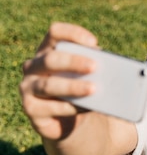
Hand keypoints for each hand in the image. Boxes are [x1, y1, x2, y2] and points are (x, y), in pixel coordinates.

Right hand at [19, 22, 98, 140]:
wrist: (69, 120)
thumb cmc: (81, 90)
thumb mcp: (88, 76)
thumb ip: (95, 69)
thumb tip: (111, 68)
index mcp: (48, 50)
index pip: (55, 33)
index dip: (73, 34)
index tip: (93, 43)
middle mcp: (34, 66)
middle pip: (51, 59)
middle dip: (73, 61)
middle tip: (95, 66)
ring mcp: (28, 87)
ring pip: (49, 85)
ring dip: (73, 86)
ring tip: (94, 89)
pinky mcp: (30, 108)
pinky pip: (51, 107)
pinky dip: (71, 107)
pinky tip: (86, 107)